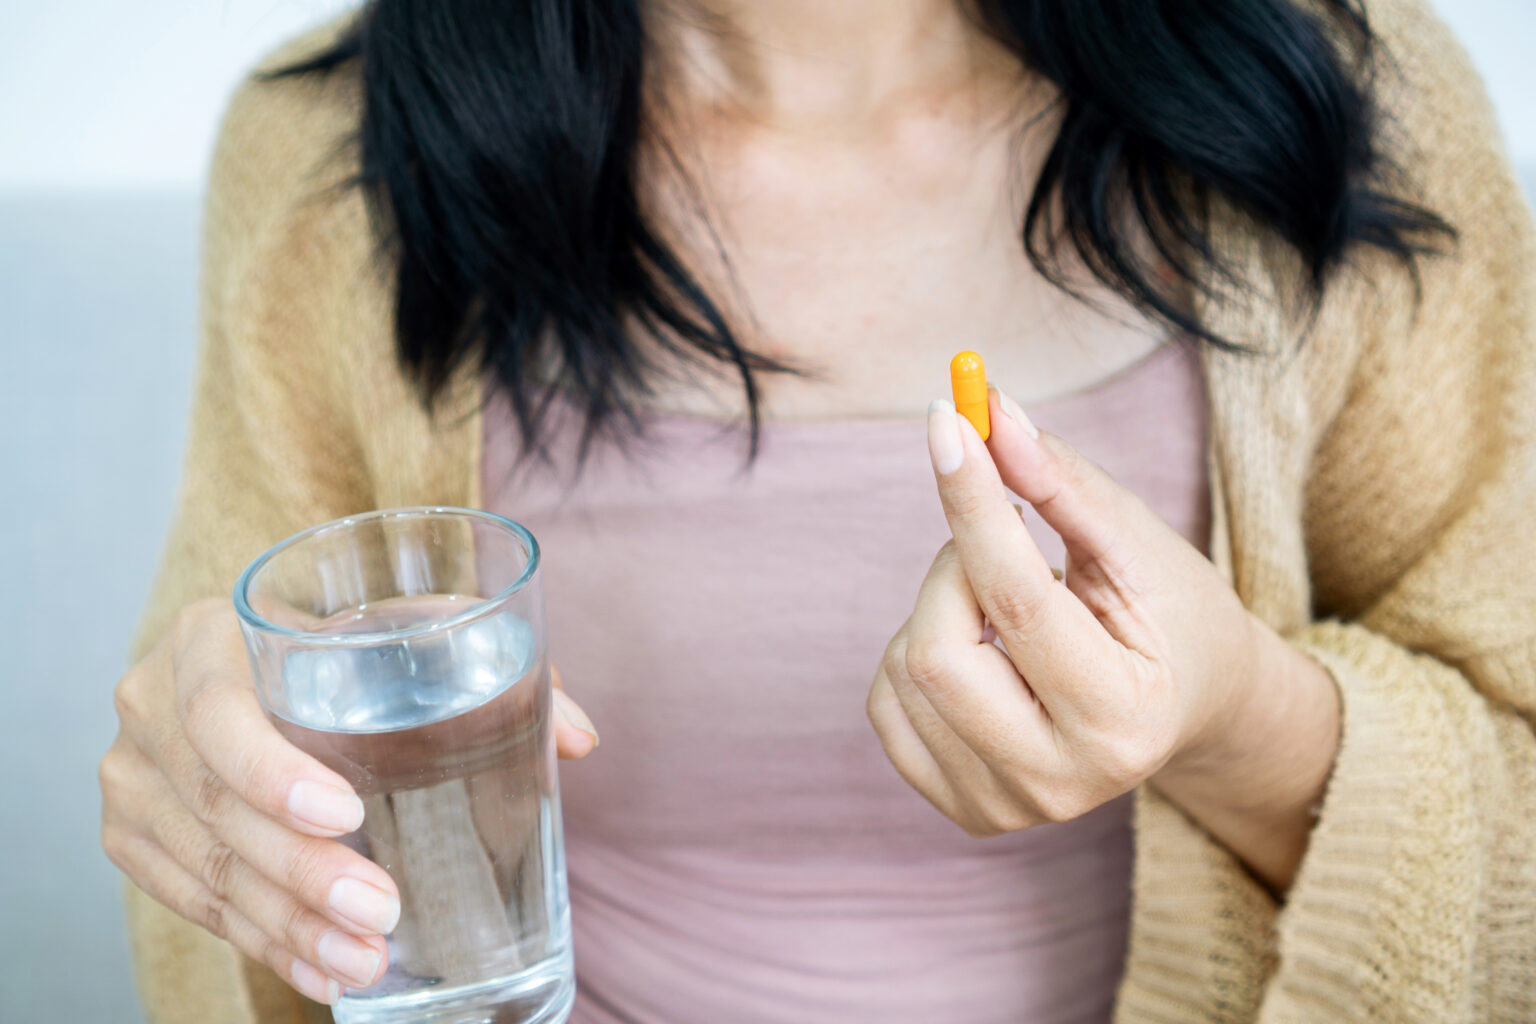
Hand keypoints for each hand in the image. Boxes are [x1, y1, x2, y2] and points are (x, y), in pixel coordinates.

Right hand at [99, 598, 596, 1004]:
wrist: (258, 666)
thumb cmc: (349, 647)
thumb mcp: (411, 635)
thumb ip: (496, 666)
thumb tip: (581, 738)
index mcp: (209, 635)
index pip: (217, 708)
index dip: (270, 769)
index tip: (345, 815)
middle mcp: (150, 701)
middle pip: (214, 804)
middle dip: (302, 872)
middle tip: (382, 910)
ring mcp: (133, 775)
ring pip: (207, 867)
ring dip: (289, 925)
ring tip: (365, 960)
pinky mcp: (136, 834)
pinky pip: (193, 901)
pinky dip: (263, 941)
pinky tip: (323, 970)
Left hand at [867, 389, 1337, 889]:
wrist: (1191, 708)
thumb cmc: (1169, 615)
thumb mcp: (1135, 544)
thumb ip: (1061, 484)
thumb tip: (988, 416)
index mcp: (1123, 718)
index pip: (1017, 600)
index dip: (973, 502)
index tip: (947, 420)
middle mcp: (1062, 782)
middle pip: (938, 650)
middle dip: (954, 564)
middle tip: (1003, 534)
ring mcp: (1008, 807)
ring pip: (907, 669)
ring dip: (941, 605)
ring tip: (1013, 608)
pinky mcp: (964, 809)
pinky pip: (887, 704)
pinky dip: (918, 650)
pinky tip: (984, 651)